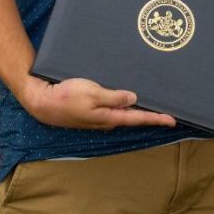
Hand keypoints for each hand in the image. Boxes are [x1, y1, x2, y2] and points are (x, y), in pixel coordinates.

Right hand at [20, 75, 176, 129]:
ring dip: (137, 111)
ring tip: (153, 106)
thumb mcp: (92, 93)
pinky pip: (112, 110)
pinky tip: (127, 100)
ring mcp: (97, 117)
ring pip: (123, 114)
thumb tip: (134, 98)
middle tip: (168, 113)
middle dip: (150, 115)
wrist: (41, 102)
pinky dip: (123, 106)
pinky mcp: (90, 112)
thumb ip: (113, 97)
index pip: (138, 118)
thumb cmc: (65, 96)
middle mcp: (106, 120)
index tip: (173, 120)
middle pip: (133, 118)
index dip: (156, 118)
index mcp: (109, 117)